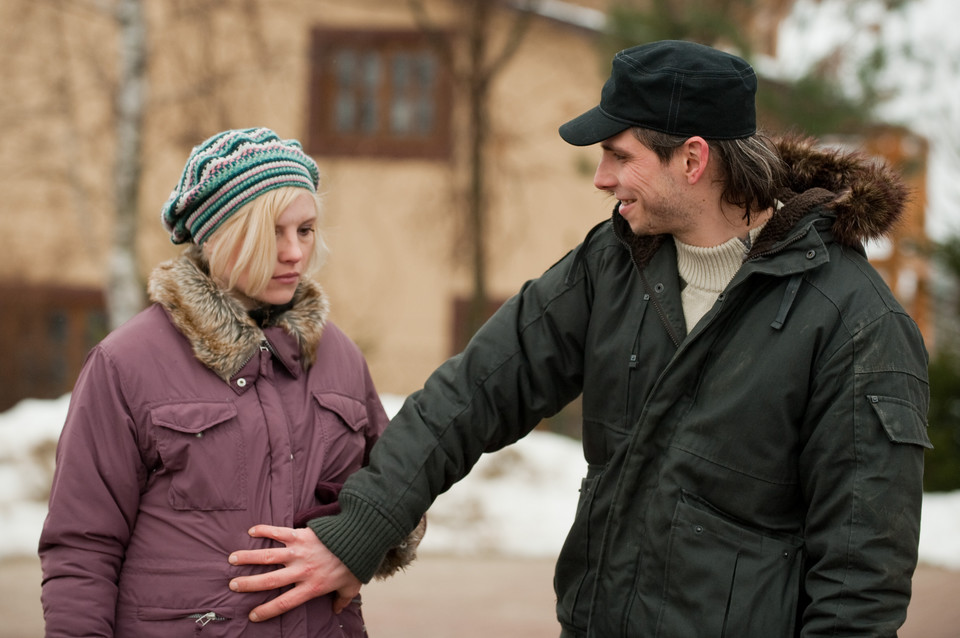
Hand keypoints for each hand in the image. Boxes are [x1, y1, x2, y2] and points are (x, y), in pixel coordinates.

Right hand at [228, 525, 361, 621]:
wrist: (359, 537)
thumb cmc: (355, 563)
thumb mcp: (351, 586)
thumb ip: (342, 599)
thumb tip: (337, 610)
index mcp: (311, 587)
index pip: (284, 603)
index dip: (267, 611)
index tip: (253, 615)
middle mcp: (301, 571)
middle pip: (269, 581)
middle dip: (248, 584)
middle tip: (233, 585)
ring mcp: (298, 551)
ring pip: (267, 556)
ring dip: (248, 557)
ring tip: (232, 559)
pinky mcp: (299, 534)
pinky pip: (278, 532)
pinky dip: (264, 530)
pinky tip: (252, 531)